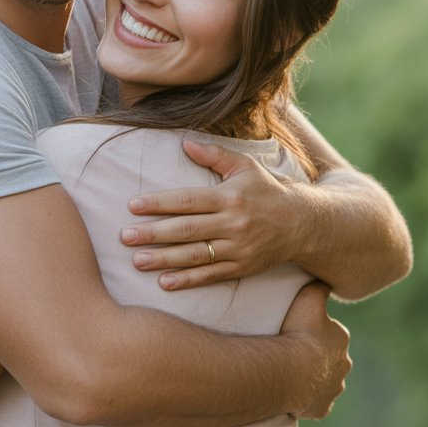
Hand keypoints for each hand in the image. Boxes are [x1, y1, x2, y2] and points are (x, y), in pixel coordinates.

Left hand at [121, 139, 303, 289]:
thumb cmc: (267, 190)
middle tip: (124, 237)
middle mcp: (233, 223)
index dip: (159, 203)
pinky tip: (164, 282)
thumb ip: (214, 155)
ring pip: (195, 255)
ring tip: (137, 261)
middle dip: (153, 234)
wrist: (303, 223)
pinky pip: (211, 275)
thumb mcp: (245, 166)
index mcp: (229, 197)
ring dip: (163, 259)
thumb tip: (184, 144)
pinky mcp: (242, 267)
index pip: (188, 200)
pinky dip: (188, 280)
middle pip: (186, 229)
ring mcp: (238, 248)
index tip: (132, 206)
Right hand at [280, 282, 350, 419]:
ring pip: (325, 383)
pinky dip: (307, 401)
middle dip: (316, 358)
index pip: (331, 333)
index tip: (298, 332)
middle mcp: (343, 365)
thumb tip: (325, 277)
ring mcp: (333, 389)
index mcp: (341, 339)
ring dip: (312, 379)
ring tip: (291, 374)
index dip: (314, 332)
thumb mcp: (308, 299)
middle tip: (292, 353)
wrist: (290, 370)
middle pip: (330, 359)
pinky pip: (316, 404)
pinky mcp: (322, 408)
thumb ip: (318, 286)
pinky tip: (293, 395)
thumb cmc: (298, 333)